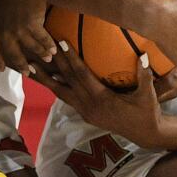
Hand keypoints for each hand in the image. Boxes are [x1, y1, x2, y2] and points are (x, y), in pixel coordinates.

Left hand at [0, 0, 56, 73]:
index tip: (2, 68)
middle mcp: (5, 31)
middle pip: (13, 54)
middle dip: (21, 65)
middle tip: (28, 72)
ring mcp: (19, 29)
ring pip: (30, 49)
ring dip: (40, 56)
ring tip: (47, 60)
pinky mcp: (34, 24)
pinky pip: (43, 39)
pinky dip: (49, 45)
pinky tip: (54, 50)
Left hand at [33, 45, 164, 148]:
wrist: (146, 134)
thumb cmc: (147, 111)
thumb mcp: (147, 94)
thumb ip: (144, 75)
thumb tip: (144, 55)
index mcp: (101, 99)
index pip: (81, 75)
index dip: (70, 58)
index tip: (60, 43)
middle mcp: (89, 106)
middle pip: (66, 82)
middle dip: (52, 65)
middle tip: (38, 49)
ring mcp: (85, 112)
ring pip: (61, 93)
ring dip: (45, 80)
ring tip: (29, 68)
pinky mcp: (86, 114)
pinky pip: (66, 98)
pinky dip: (56, 87)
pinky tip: (48, 79)